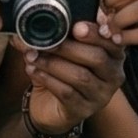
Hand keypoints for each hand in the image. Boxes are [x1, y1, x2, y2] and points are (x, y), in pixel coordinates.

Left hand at [13, 18, 124, 134]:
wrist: (50, 105)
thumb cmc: (61, 71)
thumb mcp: (60, 49)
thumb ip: (51, 35)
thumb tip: (24, 30)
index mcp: (113, 54)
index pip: (110, 41)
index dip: (94, 33)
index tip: (76, 27)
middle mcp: (113, 75)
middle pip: (97, 58)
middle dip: (68, 47)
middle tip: (46, 42)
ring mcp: (100, 95)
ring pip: (81, 76)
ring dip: (53, 64)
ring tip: (32, 56)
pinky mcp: (83, 110)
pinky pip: (67, 93)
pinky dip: (48, 79)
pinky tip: (34, 70)